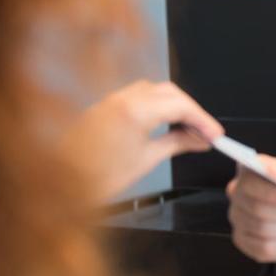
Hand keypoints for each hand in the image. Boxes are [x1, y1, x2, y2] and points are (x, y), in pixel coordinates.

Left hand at [64, 80, 222, 200]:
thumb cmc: (96, 177)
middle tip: (205, 132)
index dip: (203, 120)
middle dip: (191, 110)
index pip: (181, 105)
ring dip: (174, 104)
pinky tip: (163, 123)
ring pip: (154, 90)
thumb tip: (198, 140)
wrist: (60, 185)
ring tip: (186, 128)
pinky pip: (137, 96)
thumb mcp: (146, 160)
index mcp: (134, 110)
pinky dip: (156, 105)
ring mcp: (111, 100)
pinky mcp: (105, 107)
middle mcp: (122, 98)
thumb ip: (177, 144)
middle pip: (170, 92)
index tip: (215, 134)